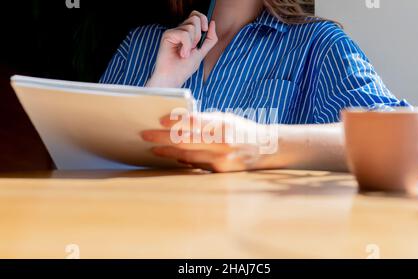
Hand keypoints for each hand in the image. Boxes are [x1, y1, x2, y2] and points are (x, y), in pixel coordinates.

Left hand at [141, 112, 279, 172]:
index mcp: (223, 125)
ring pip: (187, 156)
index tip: (159, 120)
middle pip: (185, 140)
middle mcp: (221, 143)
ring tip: (154, 148)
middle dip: (162, 138)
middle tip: (146, 135)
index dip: (174, 121)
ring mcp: (221, 159)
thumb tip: (179, 124)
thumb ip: (205, 121)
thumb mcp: (226, 119)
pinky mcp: (220, 171)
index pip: (193, 121)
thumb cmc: (244, 130)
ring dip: (168, 152)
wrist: (267, 149)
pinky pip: (196, 165)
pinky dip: (183, 160)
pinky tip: (172, 156)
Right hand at [147, 11, 217, 87]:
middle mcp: (180, 30)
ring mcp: (174, 32)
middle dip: (199, 35)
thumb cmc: (185, 68)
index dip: (203, 19)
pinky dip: (186, 45)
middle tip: (193, 47)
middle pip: (195, 18)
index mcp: (188, 33)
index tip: (205, 30)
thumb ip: (210, 39)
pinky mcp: (168, 34)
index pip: (197, 16)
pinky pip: (184, 33)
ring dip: (192, 43)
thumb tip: (212, 23)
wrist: (173, 77)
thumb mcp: (202, 52)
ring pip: (191, 27)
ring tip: (185, 53)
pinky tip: (181, 54)